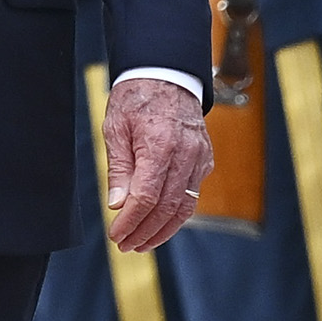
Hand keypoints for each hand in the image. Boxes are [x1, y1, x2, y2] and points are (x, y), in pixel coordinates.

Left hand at [102, 77, 209, 253]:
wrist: (168, 75)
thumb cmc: (137, 98)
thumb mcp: (116, 128)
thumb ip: (119, 168)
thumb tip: (117, 204)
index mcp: (161, 144)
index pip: (148, 197)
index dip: (131, 221)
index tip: (116, 234)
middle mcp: (186, 154)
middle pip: (168, 207)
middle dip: (146, 232)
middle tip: (126, 245)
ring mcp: (200, 158)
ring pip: (185, 206)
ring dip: (163, 230)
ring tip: (142, 243)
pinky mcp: (205, 160)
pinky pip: (192, 194)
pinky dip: (176, 213)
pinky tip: (159, 223)